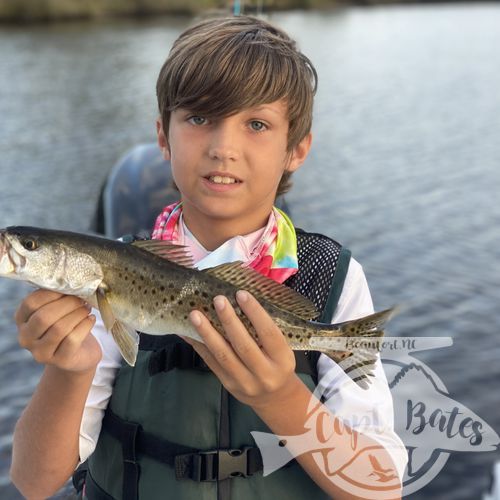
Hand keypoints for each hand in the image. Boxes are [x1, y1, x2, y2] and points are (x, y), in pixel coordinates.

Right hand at [15, 290, 101, 372]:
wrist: (79, 353)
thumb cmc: (68, 324)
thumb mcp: (58, 310)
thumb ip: (58, 297)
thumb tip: (71, 281)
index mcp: (22, 320)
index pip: (31, 303)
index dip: (52, 293)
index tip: (70, 288)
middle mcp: (26, 338)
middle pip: (44, 316)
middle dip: (67, 304)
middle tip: (82, 299)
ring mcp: (41, 352)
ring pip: (59, 329)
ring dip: (77, 314)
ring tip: (87, 308)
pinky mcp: (60, 361)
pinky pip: (72, 339)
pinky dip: (84, 325)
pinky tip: (90, 319)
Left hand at [183, 290, 301, 409]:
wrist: (274, 397)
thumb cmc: (277, 364)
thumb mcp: (282, 349)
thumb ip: (265, 331)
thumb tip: (238, 301)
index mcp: (282, 359)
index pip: (268, 333)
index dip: (255, 312)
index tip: (241, 294)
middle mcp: (264, 373)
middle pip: (244, 345)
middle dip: (229, 321)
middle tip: (218, 300)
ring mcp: (244, 381)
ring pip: (223, 355)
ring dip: (207, 333)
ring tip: (195, 315)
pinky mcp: (228, 384)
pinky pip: (211, 362)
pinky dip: (198, 345)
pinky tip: (188, 332)